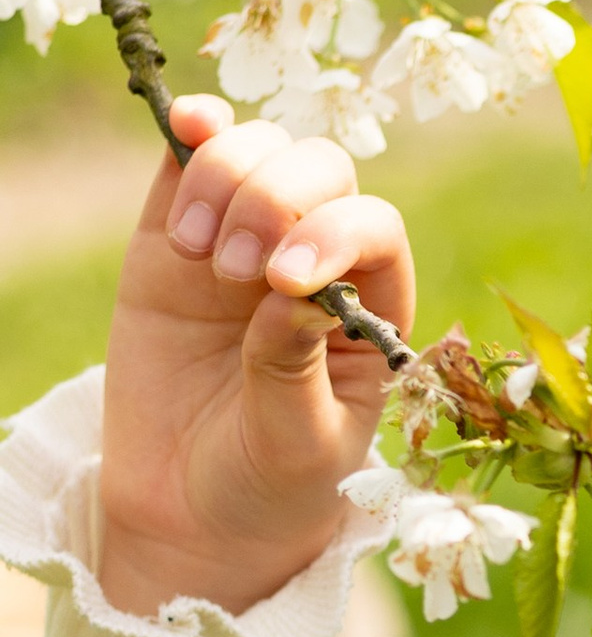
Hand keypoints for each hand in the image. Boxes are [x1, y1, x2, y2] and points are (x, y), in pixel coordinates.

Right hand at [97, 97, 417, 620]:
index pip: (373, 230)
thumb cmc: (270, 483)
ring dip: (228, 178)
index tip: (285, 281)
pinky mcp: (174, 234)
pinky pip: (192, 155)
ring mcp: (246, 238)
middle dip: (277, 199)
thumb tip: (291, 295)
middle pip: (320, 172)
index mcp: (370, 306)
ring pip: (259, 151)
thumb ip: (295, 370)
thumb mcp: (298, 446)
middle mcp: (318, 258)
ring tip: (196, 255)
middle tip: (232, 271)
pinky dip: (194, 129)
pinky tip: (187, 128)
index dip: (335, 232)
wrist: (188, 509)